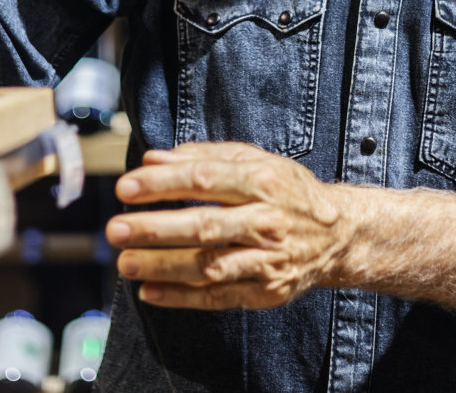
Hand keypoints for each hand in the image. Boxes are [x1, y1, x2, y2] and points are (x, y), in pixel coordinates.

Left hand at [106, 141, 349, 309]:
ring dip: (164, 266)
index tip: (126, 187)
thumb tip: (152, 159)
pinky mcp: (268, 291)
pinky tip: (151, 291)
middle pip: (204, 225)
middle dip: (156, 228)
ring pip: (210, 265)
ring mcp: (268, 260)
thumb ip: (204, 157)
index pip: (206, 180)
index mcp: (263, 181)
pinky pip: (220, 297)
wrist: (339, 235)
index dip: (163, 184)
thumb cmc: (288, 192)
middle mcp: (267, 221)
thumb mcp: (256, 161)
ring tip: (126, 262)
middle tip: (116, 229)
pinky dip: (183, 297)